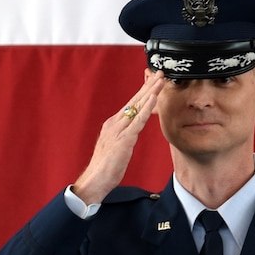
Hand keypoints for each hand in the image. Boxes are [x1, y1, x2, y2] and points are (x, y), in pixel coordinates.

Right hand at [69, 70, 164, 205]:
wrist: (94, 180)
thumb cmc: (105, 168)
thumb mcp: (117, 147)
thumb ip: (124, 136)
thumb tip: (132, 131)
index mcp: (112, 125)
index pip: (131, 104)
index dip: (142, 92)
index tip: (152, 81)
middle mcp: (114, 123)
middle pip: (134, 101)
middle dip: (148, 86)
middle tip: (160, 73)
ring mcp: (118, 130)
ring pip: (137, 107)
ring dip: (150, 92)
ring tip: (160, 80)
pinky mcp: (124, 139)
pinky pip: (137, 120)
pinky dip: (146, 108)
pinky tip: (153, 98)